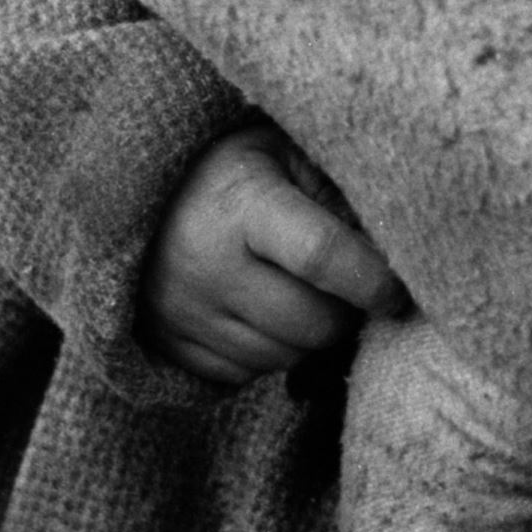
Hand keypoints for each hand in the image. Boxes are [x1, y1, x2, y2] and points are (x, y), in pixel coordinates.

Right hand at [137, 127, 406, 384]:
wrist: (132, 188)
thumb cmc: (235, 167)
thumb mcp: (288, 156)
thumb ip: (341, 196)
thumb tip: (397, 253)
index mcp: (240, 204)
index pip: (321, 256)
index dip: (372, 279)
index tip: (399, 291)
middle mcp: (203, 264)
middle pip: (312, 323)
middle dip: (346, 311)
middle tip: (348, 286)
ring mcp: (179, 312)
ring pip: (285, 358)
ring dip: (309, 335)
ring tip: (300, 290)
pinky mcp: (164, 346)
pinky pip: (245, 375)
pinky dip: (267, 351)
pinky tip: (261, 309)